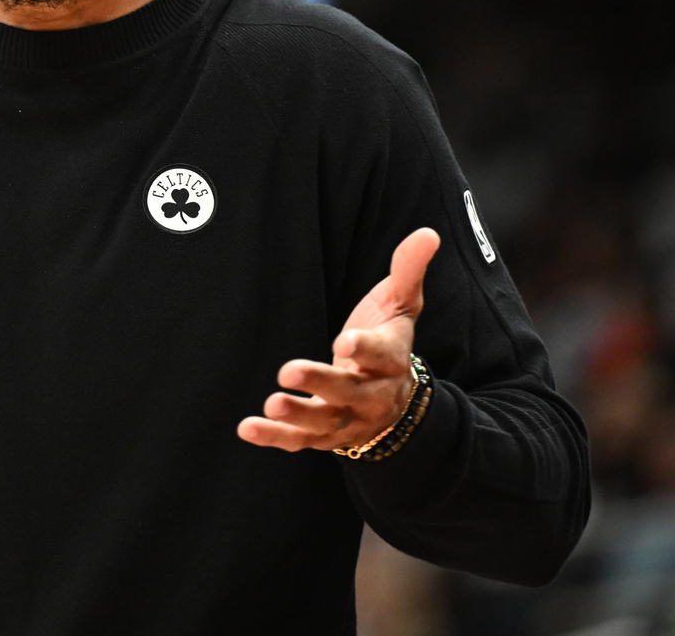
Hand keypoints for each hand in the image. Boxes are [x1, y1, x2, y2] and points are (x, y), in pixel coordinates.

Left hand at [237, 228, 438, 453]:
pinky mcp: (324, 437)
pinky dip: (274, 438)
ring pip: (324, 422)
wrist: (395, 404)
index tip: (345, 342)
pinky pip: (299, 442)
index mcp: (391, 360)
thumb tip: (428, 233)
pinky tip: (246, 428)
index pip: (382, 355)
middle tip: (289, 371)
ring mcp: (347, 419)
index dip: (365, 349)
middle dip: (321, 382)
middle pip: (348, 391)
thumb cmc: (389, 344)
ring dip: (297, 416)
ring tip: (272, 403)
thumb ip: (406, 272)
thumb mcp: (400, 307)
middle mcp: (372, 395)